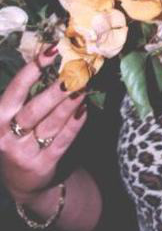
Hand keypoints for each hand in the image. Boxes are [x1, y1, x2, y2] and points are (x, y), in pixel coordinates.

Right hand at [0, 46, 86, 203]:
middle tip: (75, 74)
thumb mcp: (14, 116)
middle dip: (55, 91)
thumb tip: (54, 57)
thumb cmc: (20, 136)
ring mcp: (24, 152)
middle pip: (34, 110)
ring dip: (69, 105)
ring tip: (84, 87)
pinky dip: (75, 124)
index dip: (33, 68)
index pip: (15, 89)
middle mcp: (7, 135)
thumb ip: (29, 92)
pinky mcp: (42, 165)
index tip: (53, 50)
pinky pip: (62, 140)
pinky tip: (85, 109)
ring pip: (50, 124)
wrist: (22, 180)